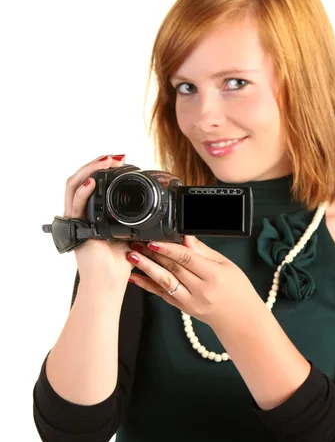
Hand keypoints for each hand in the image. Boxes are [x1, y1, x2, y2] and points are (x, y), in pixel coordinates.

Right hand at [63, 153, 138, 290]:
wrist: (109, 283)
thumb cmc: (120, 264)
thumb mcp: (132, 234)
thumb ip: (135, 220)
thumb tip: (153, 209)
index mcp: (92, 214)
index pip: (91, 184)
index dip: (103, 169)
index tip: (122, 161)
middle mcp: (81, 215)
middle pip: (80, 180)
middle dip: (97, 164)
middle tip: (115, 158)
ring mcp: (76, 221)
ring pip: (73, 186)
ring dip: (89, 170)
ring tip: (106, 162)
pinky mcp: (76, 230)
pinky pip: (75, 206)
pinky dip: (83, 192)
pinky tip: (94, 182)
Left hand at [126, 235, 263, 326]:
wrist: (240, 319)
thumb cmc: (237, 289)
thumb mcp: (225, 264)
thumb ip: (202, 250)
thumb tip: (185, 236)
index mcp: (213, 276)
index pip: (186, 259)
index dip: (168, 249)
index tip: (153, 241)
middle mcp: (200, 290)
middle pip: (172, 269)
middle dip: (153, 255)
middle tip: (137, 243)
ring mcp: (190, 302)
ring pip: (164, 283)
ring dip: (146, 269)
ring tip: (132, 258)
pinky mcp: (183, 309)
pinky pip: (162, 295)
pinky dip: (147, 286)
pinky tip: (135, 278)